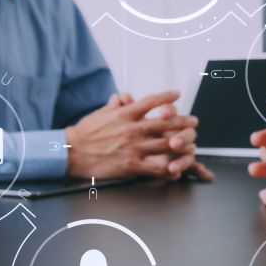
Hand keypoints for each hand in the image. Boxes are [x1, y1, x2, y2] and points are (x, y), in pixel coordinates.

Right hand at [65, 91, 212, 180]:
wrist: (71, 152)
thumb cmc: (83, 133)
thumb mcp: (99, 114)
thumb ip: (115, 105)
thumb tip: (123, 97)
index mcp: (125, 114)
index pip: (152, 101)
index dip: (167, 97)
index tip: (177, 94)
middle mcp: (132, 129)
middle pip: (166, 123)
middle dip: (184, 122)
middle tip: (194, 121)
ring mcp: (133, 147)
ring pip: (165, 145)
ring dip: (182, 145)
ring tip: (191, 145)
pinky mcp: (131, 165)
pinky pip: (155, 168)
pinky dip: (169, 169)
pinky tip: (176, 170)